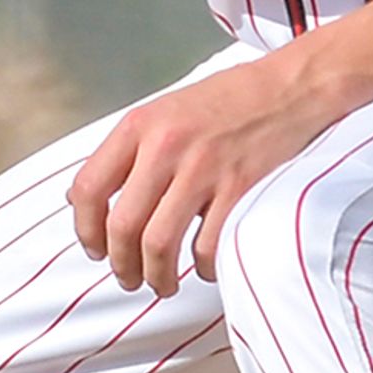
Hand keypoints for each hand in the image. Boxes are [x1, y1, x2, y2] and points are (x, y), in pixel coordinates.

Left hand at [65, 52, 359, 295]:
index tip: (95, 249)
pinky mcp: (240, 189)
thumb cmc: (227, 101)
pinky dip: (202, 268)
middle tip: (127, 278)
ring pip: (159, 243)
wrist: (291, 87)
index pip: (88, 188)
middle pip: (122, 226)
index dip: (85, 228)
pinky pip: (208, 246)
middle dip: (120, 264)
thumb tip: (81, 196)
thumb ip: (126, 150)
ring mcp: (204, 169)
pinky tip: (203, 268)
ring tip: (160, 285)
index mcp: (139, 126)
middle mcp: (165, 147)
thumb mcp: (163, 110)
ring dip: (155, 276)